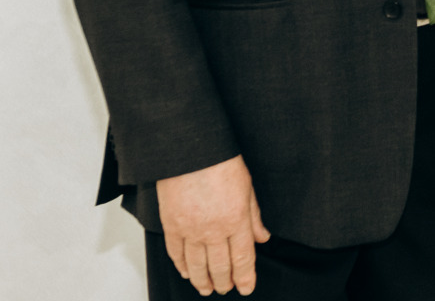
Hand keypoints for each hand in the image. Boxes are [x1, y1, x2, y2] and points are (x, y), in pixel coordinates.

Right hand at [156, 155, 269, 295]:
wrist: (190, 149)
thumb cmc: (219, 161)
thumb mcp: (247, 187)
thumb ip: (254, 217)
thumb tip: (262, 237)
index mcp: (237, 219)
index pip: (243, 258)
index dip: (245, 277)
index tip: (246, 287)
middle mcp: (214, 229)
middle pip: (220, 267)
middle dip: (224, 282)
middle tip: (226, 289)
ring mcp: (190, 229)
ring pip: (196, 266)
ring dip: (202, 281)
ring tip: (206, 288)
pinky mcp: (171, 224)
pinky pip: (176, 253)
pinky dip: (181, 266)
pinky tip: (186, 272)